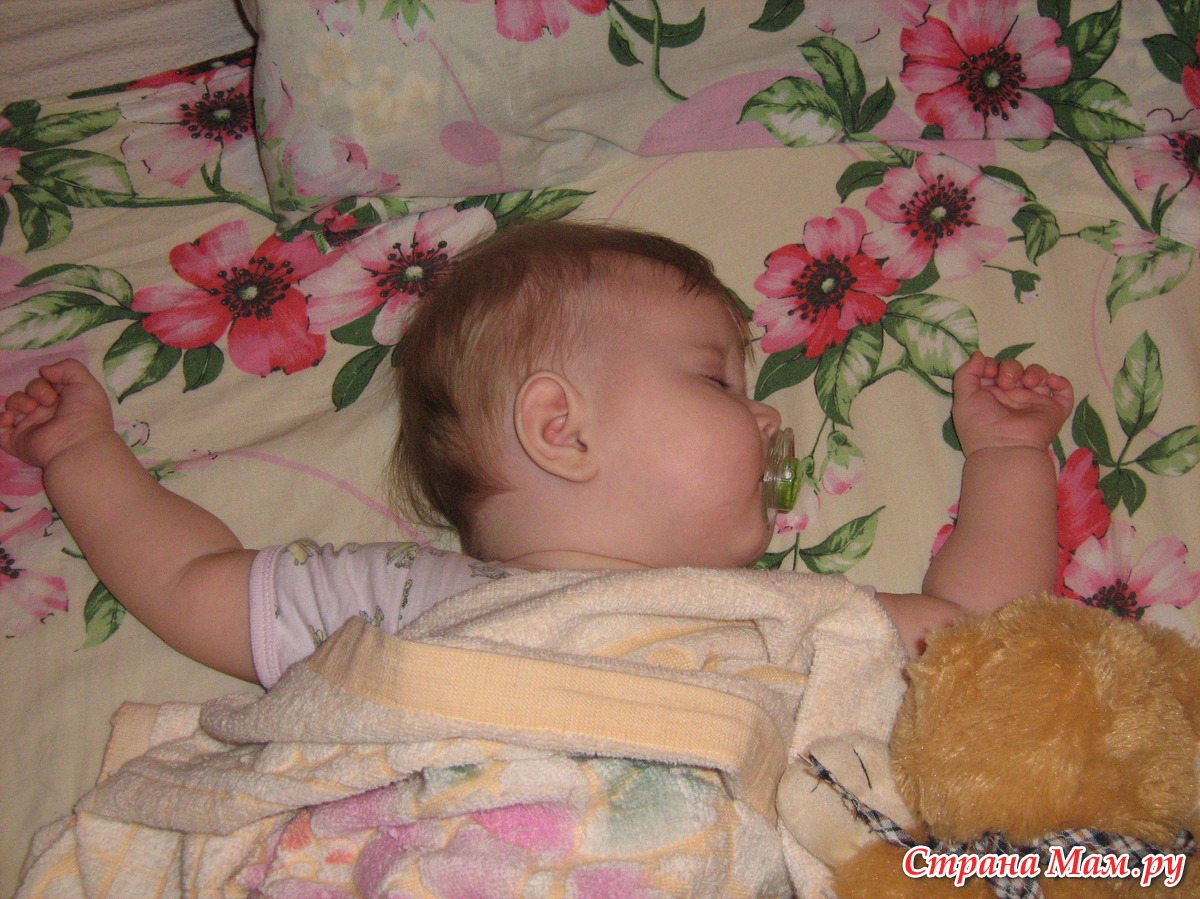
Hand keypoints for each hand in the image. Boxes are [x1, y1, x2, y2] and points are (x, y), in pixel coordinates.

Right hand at [0, 359, 115, 469]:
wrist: (78, 444)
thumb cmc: (86, 413)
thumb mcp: (85, 383)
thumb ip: (68, 367)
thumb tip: (44, 370)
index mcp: (63, 401)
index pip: (45, 383)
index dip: (47, 380)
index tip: (56, 387)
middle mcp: (47, 414)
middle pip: (29, 391)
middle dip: (35, 389)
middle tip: (48, 401)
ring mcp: (31, 427)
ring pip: (13, 405)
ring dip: (18, 401)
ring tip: (31, 409)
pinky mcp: (17, 441)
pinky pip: (0, 429)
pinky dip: (0, 419)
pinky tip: (11, 418)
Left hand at [951, 351, 1073, 456]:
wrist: (1004, 449)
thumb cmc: (980, 425)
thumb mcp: (963, 397)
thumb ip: (967, 372)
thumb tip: (979, 354)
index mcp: (990, 395)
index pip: (994, 368)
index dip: (991, 364)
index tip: (989, 372)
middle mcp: (1012, 397)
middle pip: (1016, 368)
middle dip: (1011, 368)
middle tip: (1006, 383)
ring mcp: (1034, 403)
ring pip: (1039, 375)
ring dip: (1034, 372)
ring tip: (1027, 384)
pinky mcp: (1053, 410)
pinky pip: (1064, 392)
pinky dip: (1061, 382)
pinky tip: (1050, 382)